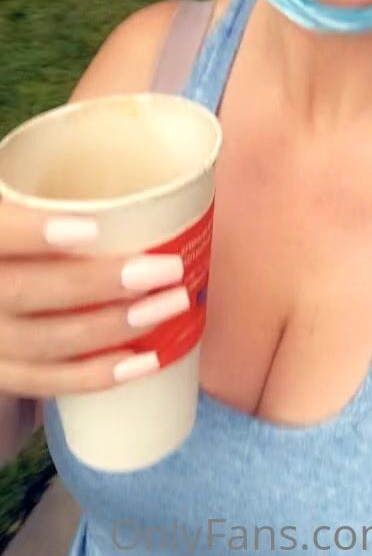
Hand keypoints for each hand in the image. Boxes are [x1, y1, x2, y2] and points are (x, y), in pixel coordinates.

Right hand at [0, 200, 189, 397]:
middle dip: (100, 284)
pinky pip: (45, 382)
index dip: (34, 233)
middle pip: (27, 293)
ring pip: (44, 343)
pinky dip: (97, 376)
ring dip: (114, 328)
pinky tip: (144, 361)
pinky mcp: (1, 372)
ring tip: (171, 304)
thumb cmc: (20, 229)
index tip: (89, 228)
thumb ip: (59, 190)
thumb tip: (158, 173)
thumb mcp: (22, 198)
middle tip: (166, 269)